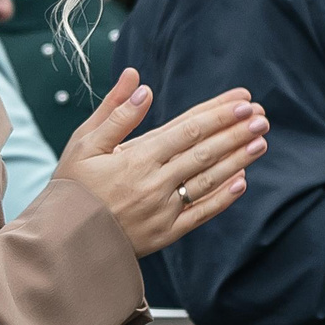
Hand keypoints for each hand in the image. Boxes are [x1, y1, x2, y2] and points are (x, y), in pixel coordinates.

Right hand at [53, 69, 267, 255]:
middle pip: (204, 151)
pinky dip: (222, 198)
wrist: (62, 241)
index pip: (187, 129)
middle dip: (235, 131)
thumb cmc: (71, 187)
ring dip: (237, 159)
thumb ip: (115, 113)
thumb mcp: (84, 143)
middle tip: (261, 116)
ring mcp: (163, 210)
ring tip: (260, 141)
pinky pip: (200, 214)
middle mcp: (154, 183)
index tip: (243, 100)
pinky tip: (242, 181)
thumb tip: (141, 83)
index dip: (218, 113)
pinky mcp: (165, 234)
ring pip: (208, 180)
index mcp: (136, 158)